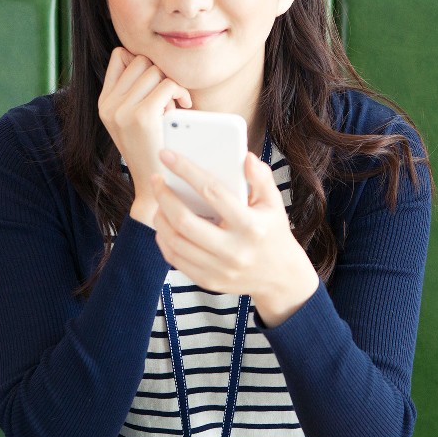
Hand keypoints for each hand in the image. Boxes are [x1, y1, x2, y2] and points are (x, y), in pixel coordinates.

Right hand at [97, 47, 191, 225]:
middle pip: (141, 60)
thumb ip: (134, 92)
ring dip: (171, 84)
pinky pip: (168, 84)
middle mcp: (108, 105)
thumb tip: (150, 61)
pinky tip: (185, 107)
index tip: (156, 84)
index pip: (120, 56)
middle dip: (160, 74)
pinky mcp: (142, 116)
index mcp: (103, 103)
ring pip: (156, 70)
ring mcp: (122, 110)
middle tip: (169, 98)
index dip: (144, 64)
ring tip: (176, 105)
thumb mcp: (134, 119)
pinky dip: (181, 92)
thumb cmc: (152, 150)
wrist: (153, 188)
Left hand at [149, 149, 318, 326]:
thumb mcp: (273, 203)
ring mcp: (220, 269)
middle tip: (156, 179)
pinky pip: (175, 259)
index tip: (167, 155)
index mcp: (251, 226)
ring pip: (175, 241)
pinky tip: (164, 224)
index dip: (186, 170)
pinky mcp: (209, 281)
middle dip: (163, 196)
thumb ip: (261, 178)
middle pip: (184, 221)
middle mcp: (234, 250)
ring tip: (159, 200)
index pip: (212, 192)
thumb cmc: (272, 232)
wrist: (281, 277)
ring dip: (160, 217)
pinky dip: (164, 239)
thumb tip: (245, 158)